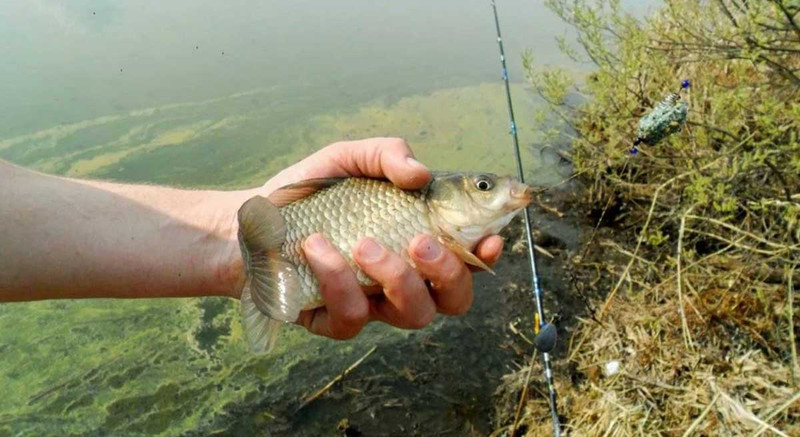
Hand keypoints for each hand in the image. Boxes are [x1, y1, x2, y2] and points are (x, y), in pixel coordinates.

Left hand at [262, 138, 503, 338]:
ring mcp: (372, 303)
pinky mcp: (334, 320)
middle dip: (447, 272)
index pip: (469, 256)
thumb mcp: (347, 159)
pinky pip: (353, 317)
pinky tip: (316, 248)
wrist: (250, 220)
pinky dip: (338, 280)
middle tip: (418, 242)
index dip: (488, 252)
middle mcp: (403, 278)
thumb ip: (385, 155)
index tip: (490, 236)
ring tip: (362, 243)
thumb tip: (420, 174)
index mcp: (417, 240)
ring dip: (395, 278)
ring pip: (412, 314)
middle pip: (454, 298)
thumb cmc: (308, 192)